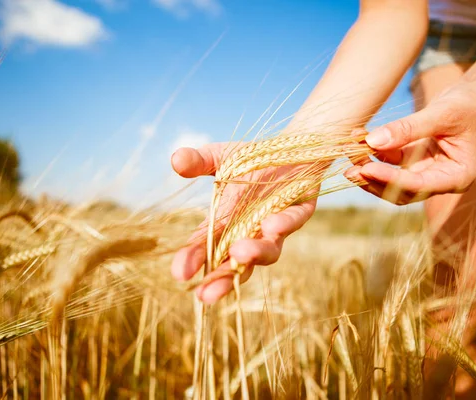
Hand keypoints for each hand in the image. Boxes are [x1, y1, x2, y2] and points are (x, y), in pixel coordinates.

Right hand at [170, 143, 315, 303]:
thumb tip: (175, 160)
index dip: (192, 260)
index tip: (179, 274)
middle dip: (222, 279)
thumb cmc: (253, 160)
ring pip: (268, 250)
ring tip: (239, 253)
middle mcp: (251, 231)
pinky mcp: (300, 210)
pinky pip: (293, 221)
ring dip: (254, 253)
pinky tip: (270, 225)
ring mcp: (276, 224)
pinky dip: (282, 224)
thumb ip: (199, 162)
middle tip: (205, 296)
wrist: (292, 148)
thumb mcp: (221, 158)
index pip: (205, 247)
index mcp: (227, 223)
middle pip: (236, 264)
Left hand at [344, 83, 475, 203]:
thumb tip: (372, 142)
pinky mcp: (416, 158)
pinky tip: (358, 137)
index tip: (366, 168)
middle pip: (401, 190)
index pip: (418, 185)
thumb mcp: (442, 114)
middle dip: (374, 180)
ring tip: (348, 150)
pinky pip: (390, 159)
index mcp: (457, 177)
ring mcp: (427, 170)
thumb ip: (408, 129)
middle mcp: (441, 179)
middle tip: (349, 170)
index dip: (390, 179)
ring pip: (391, 178)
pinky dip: (374, 151)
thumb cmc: (472, 103)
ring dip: (369, 166)